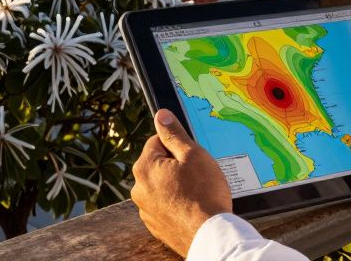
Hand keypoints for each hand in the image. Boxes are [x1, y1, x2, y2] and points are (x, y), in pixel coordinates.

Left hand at [131, 109, 232, 256]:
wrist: (210, 235)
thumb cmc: (204, 193)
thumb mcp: (193, 154)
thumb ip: (174, 133)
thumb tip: (161, 115)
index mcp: (144, 167)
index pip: (157, 142)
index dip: (178, 146)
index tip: (192, 157)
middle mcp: (139, 188)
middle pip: (159, 164)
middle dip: (177, 166)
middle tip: (197, 175)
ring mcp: (146, 209)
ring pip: (162, 185)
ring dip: (177, 185)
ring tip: (197, 193)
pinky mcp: (156, 224)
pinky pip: (166, 205)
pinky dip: (177, 203)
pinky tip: (192, 207)